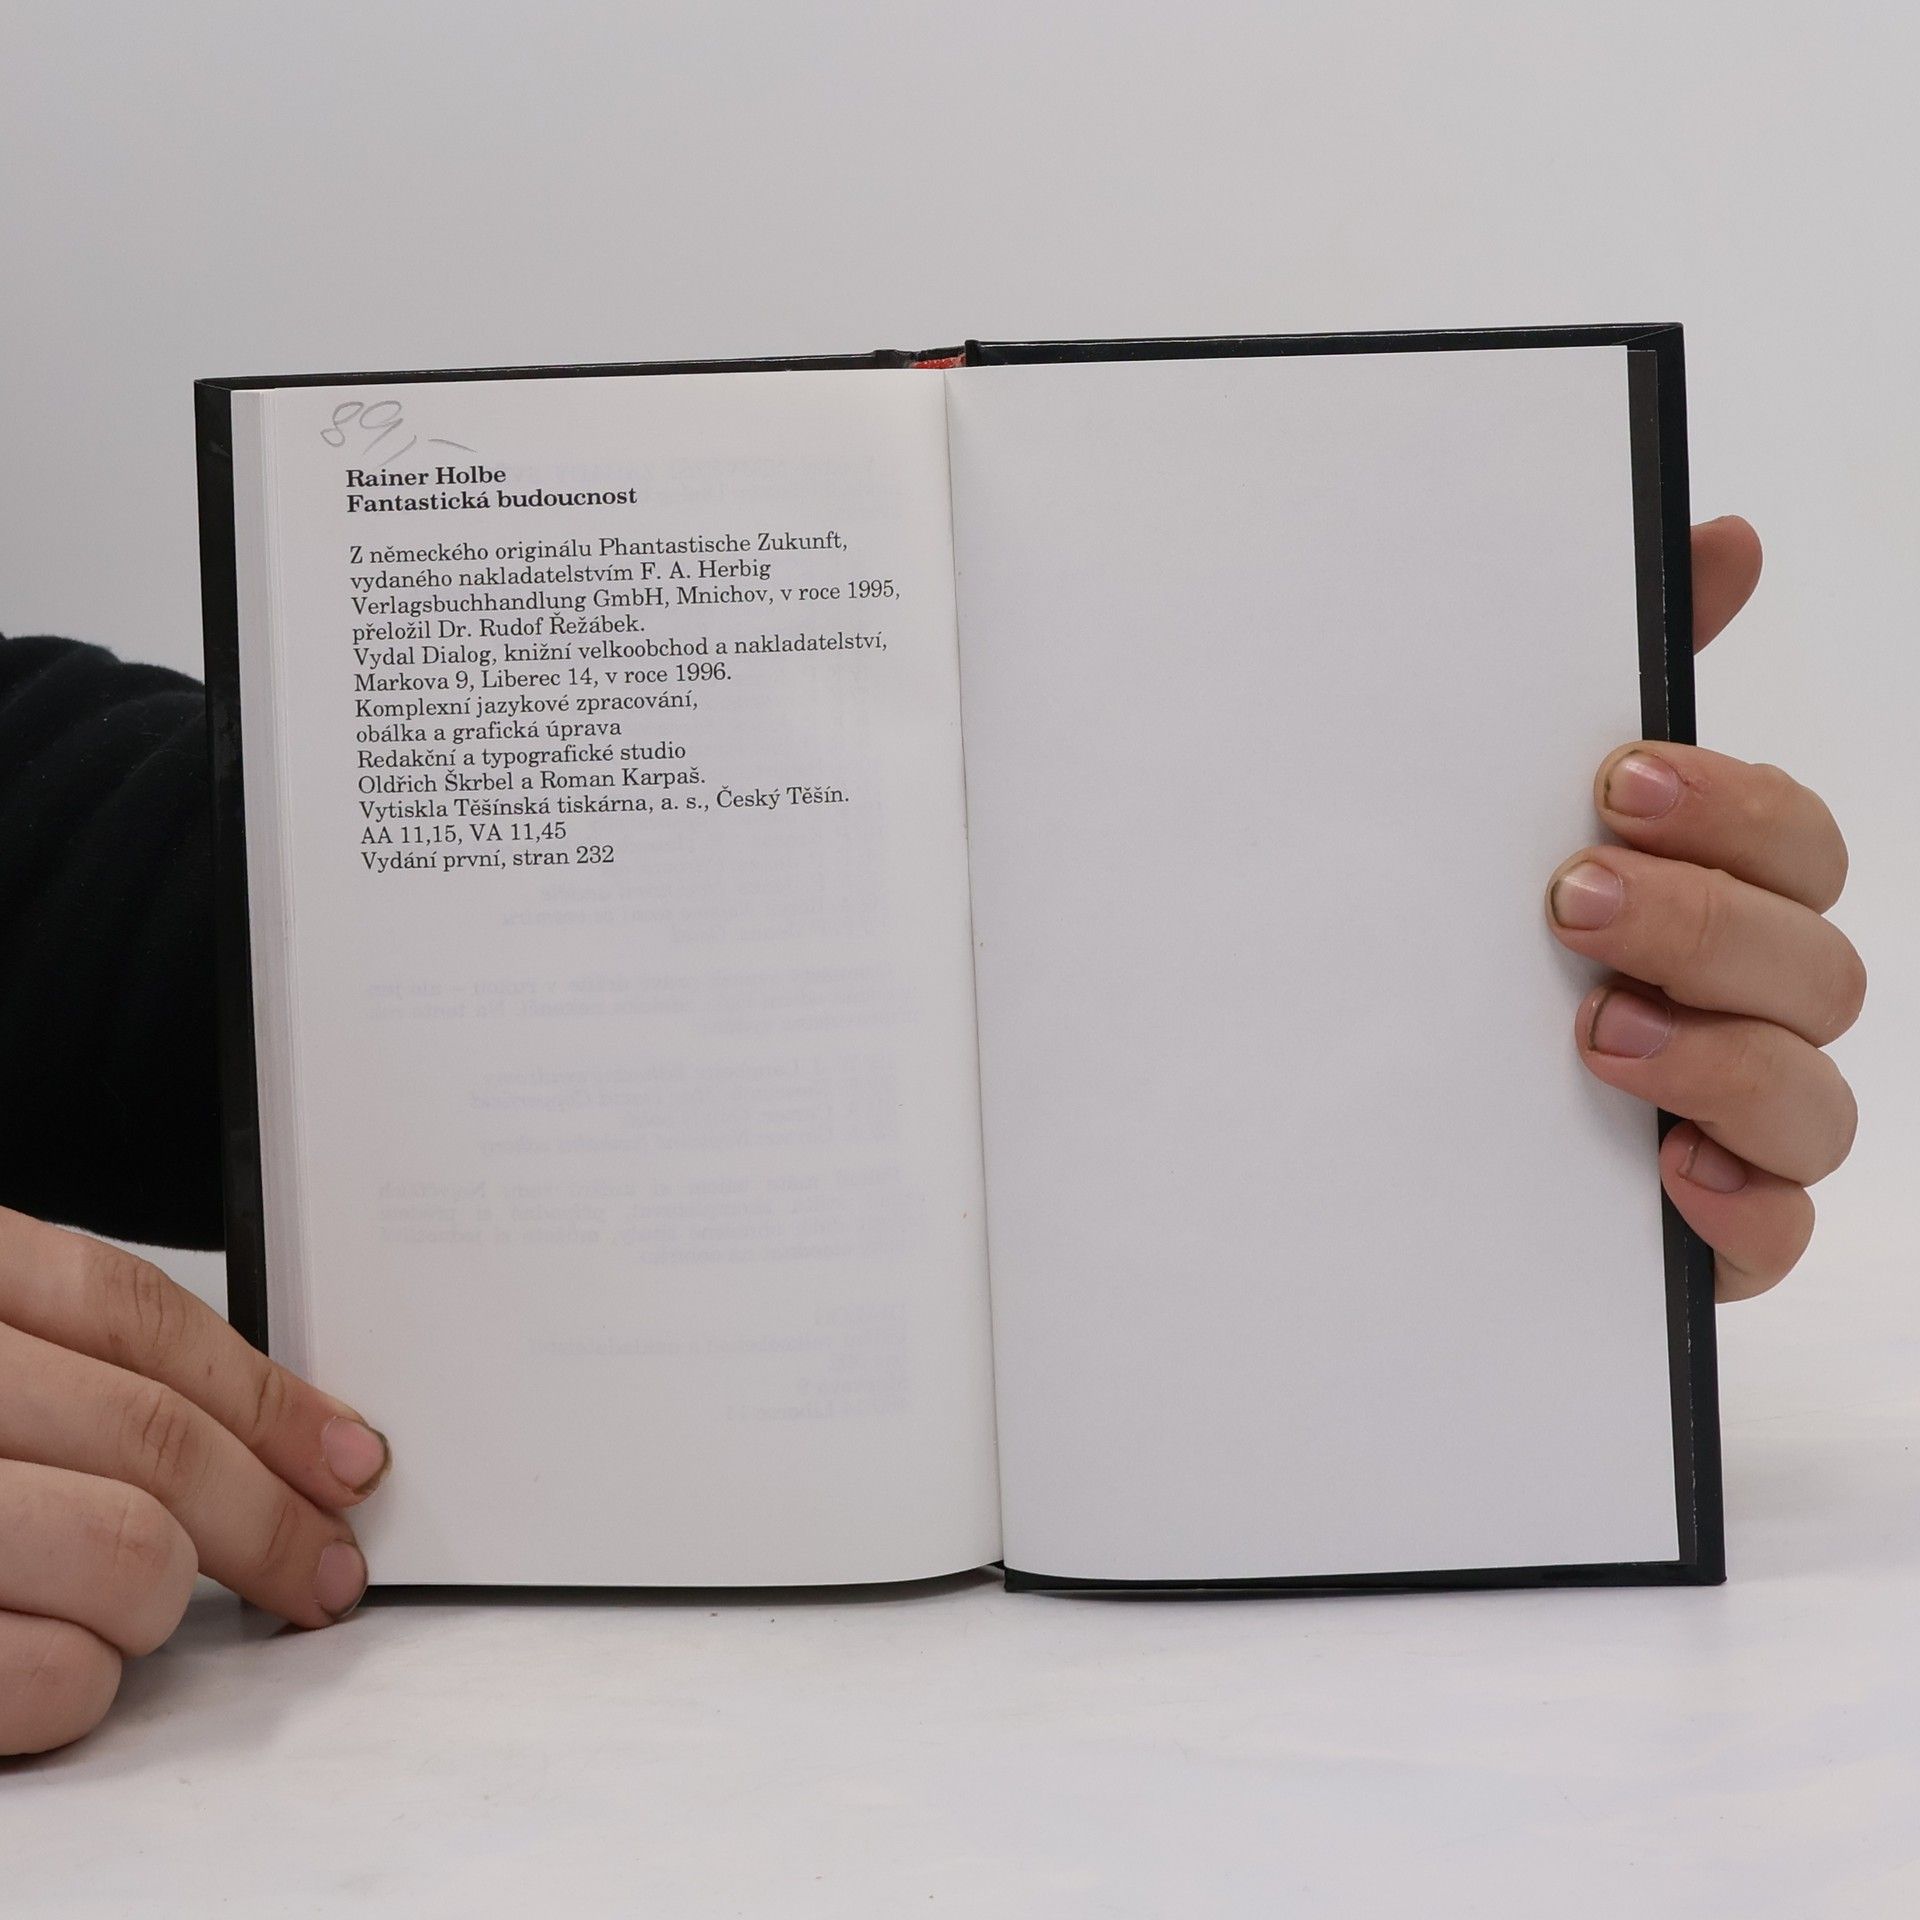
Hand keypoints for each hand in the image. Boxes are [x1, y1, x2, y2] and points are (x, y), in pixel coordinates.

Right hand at [0, 1208, 388, 1752]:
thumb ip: (64, 1365)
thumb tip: (275, 1433)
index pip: (138, 1319)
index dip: (269, 1395)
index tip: (349, 1460)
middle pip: (153, 1445)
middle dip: (270, 1521)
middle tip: (325, 1569)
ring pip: (123, 1558)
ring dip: (162, 1603)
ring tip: (143, 1609)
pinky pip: (44, 1680)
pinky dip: (81, 1686)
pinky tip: (66, 1667)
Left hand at [1546, 516, 1862, 1300]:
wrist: (1370, 1103)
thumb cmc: (1478, 944)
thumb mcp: (1517, 810)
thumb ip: (1618, 684)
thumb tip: (1724, 536)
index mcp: (1719, 901)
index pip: (1796, 842)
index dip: (1732, 808)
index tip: (1618, 783)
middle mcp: (1747, 1008)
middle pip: (1816, 963)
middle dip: (1704, 923)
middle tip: (1572, 900)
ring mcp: (1738, 1124)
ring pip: (1818, 1099)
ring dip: (1720, 1057)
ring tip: (1592, 1031)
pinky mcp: (1711, 1229)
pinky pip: (1782, 1230)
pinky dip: (1744, 1206)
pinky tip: (1669, 1172)